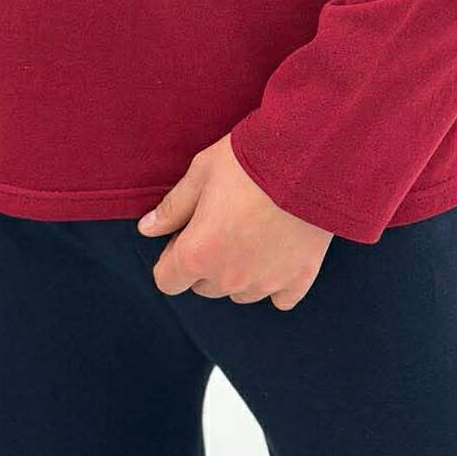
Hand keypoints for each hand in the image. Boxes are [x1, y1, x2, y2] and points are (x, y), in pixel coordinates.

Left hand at [139, 134, 331, 309]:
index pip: (167, 280)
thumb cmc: (248, 161)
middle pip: (204, 287)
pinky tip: (279, 252)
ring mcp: (265, 282)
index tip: (187, 231)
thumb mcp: (200, 174)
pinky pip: (280, 297)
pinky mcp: (299, 278)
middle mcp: (229, 278)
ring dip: (239, 271)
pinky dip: (276, 281)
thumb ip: (173, 208)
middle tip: (222, 223)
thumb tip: (147, 229)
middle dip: (206, 262)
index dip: (173, 256)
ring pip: (240, 293)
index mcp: (197, 254)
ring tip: (253, 232)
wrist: (309, 158)